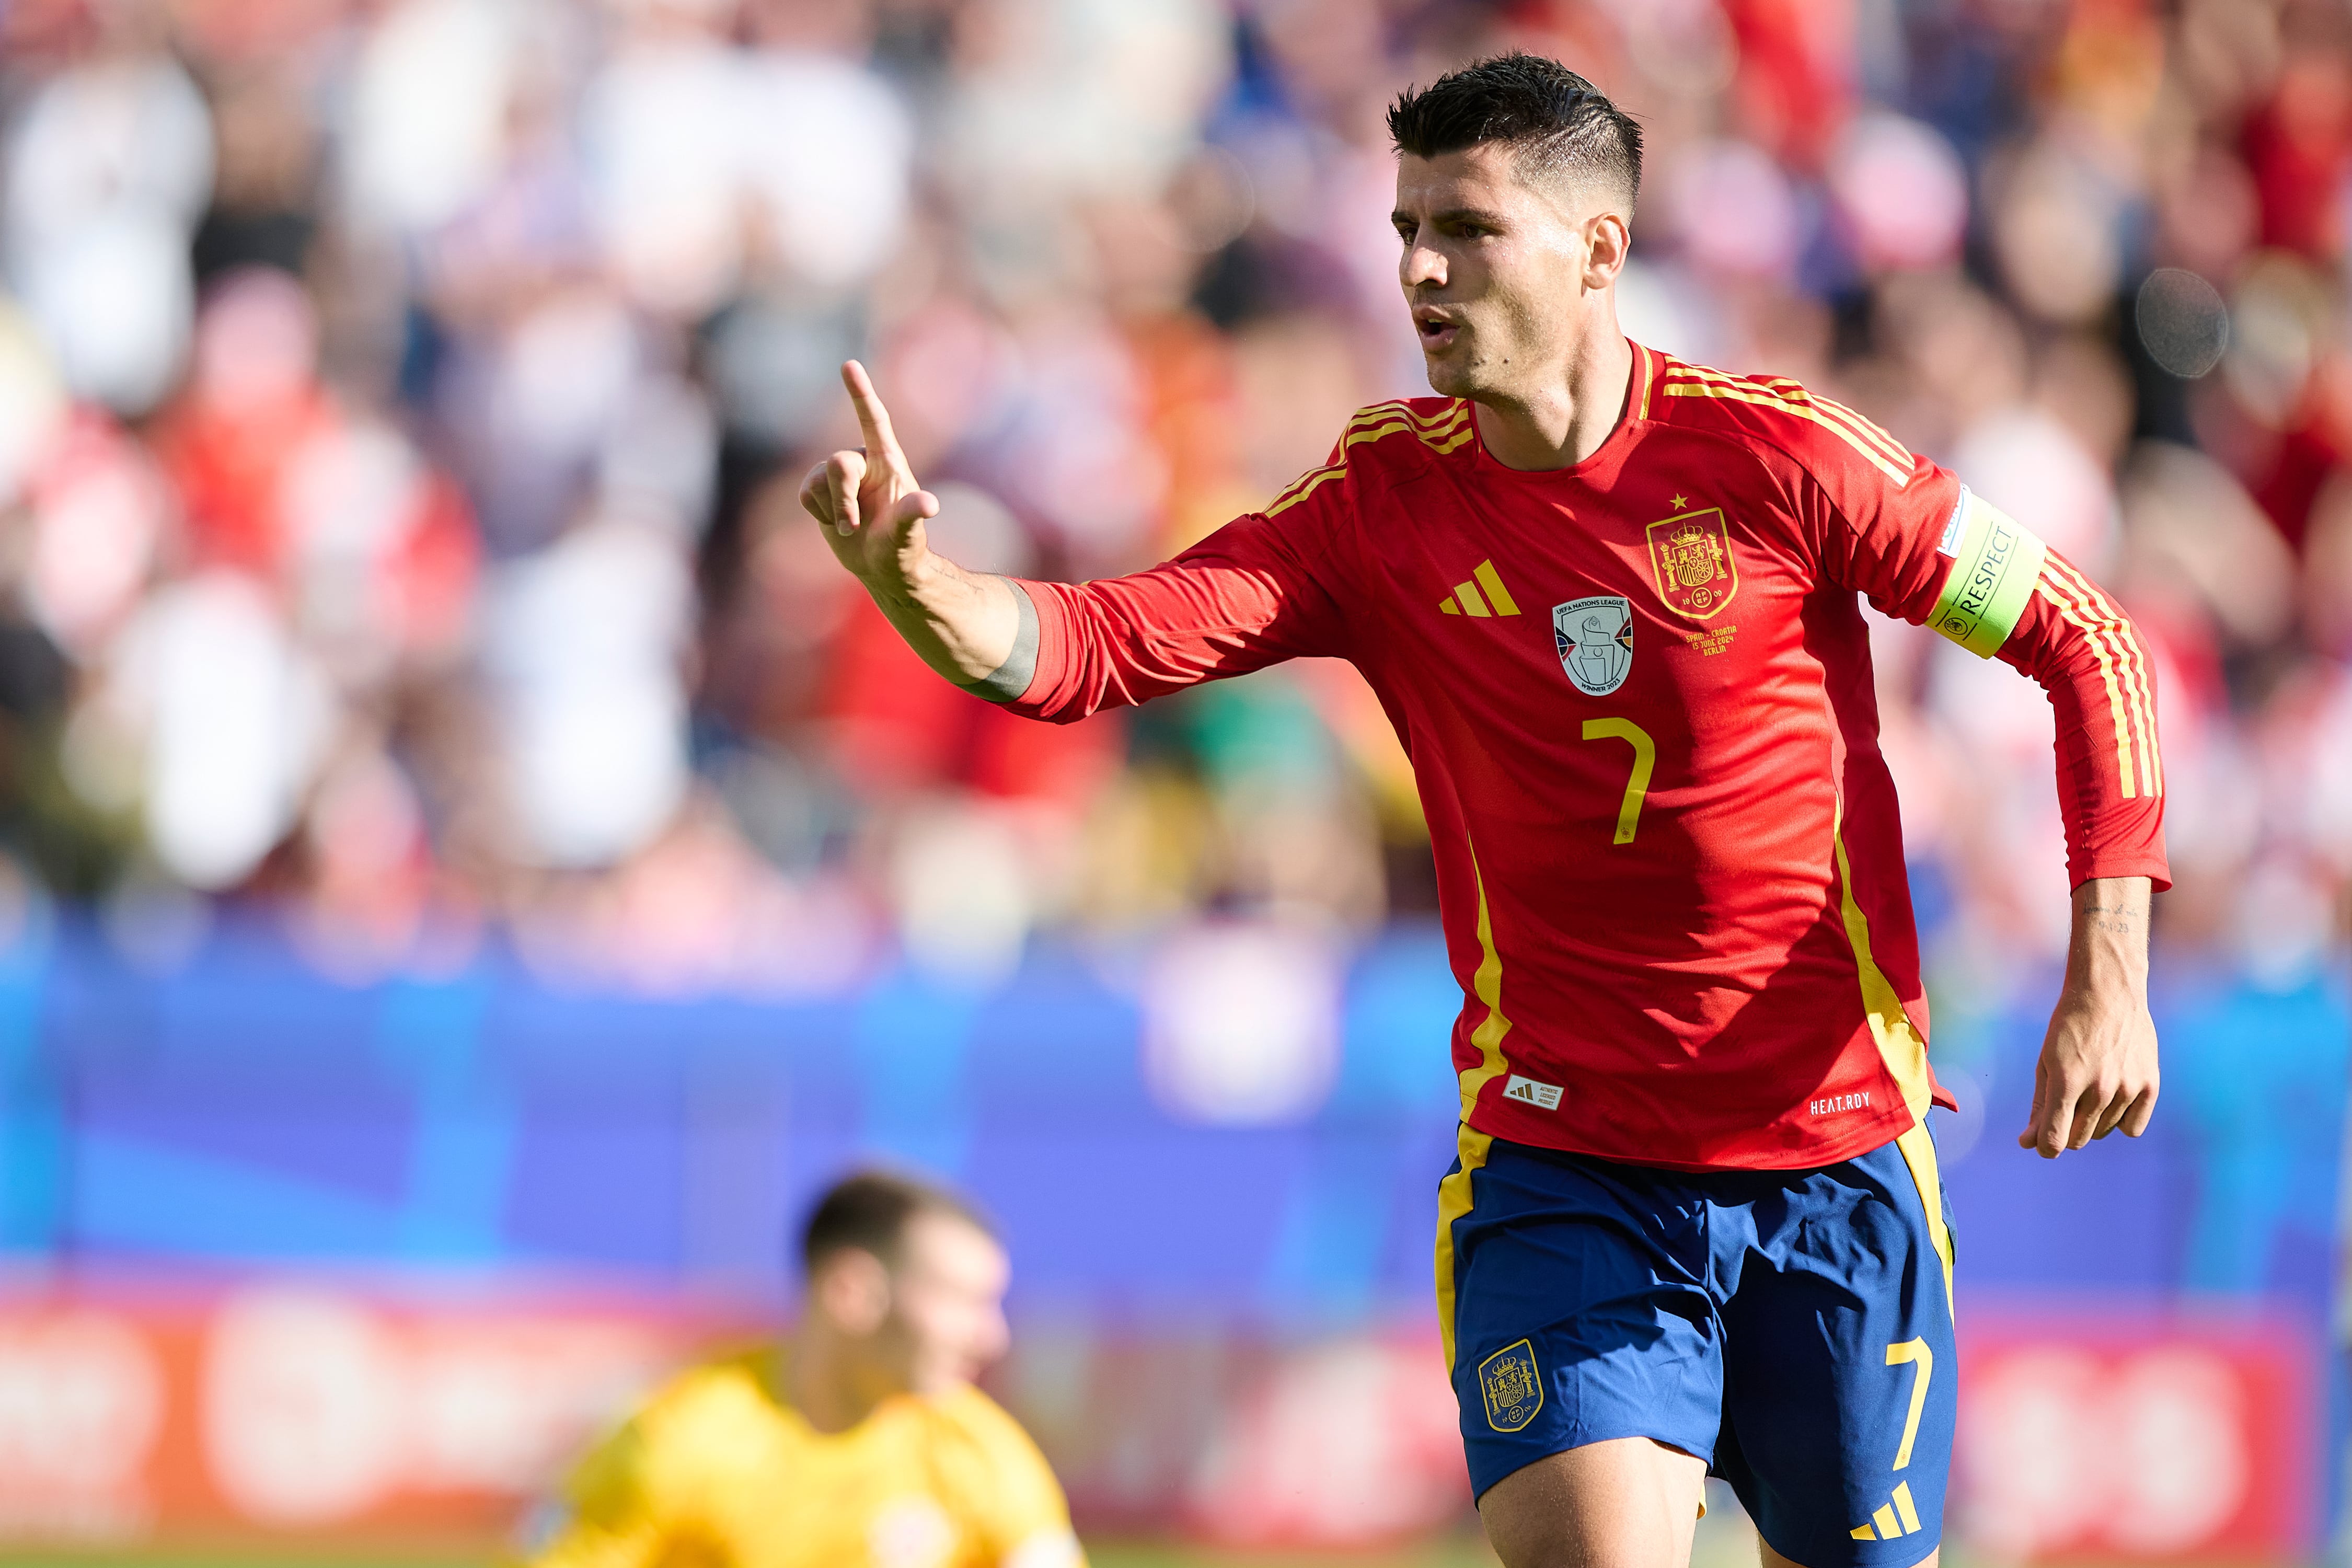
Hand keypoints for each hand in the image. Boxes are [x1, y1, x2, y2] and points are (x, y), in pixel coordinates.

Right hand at [798, 360, 939, 602]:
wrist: (882, 565)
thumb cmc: (902, 547)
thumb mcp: (909, 534)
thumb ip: (913, 516)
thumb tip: (929, 504)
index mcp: (888, 461)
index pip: (873, 420)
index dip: (860, 393)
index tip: (849, 365)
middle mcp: (863, 461)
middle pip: (837, 462)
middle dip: (842, 497)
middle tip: (853, 526)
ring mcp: (840, 475)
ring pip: (818, 479)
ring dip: (831, 509)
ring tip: (851, 527)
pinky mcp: (820, 490)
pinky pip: (806, 493)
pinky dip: (818, 512)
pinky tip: (835, 522)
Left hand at [2018, 877, 2158, 1157]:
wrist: (2108, 994)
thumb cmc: (2068, 1029)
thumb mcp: (2045, 1064)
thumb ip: (2040, 1106)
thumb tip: (2029, 1144)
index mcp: (2066, 1081)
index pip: (2055, 1138)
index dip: (2046, 1146)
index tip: (2043, 1144)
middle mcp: (2099, 1089)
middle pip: (2078, 1139)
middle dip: (2066, 1130)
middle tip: (2066, 1103)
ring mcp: (2127, 1088)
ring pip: (2103, 1131)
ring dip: (2091, 1120)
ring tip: (2089, 1087)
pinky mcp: (2150, 1086)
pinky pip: (2133, 1127)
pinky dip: (2120, 1120)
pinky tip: (2113, 1098)